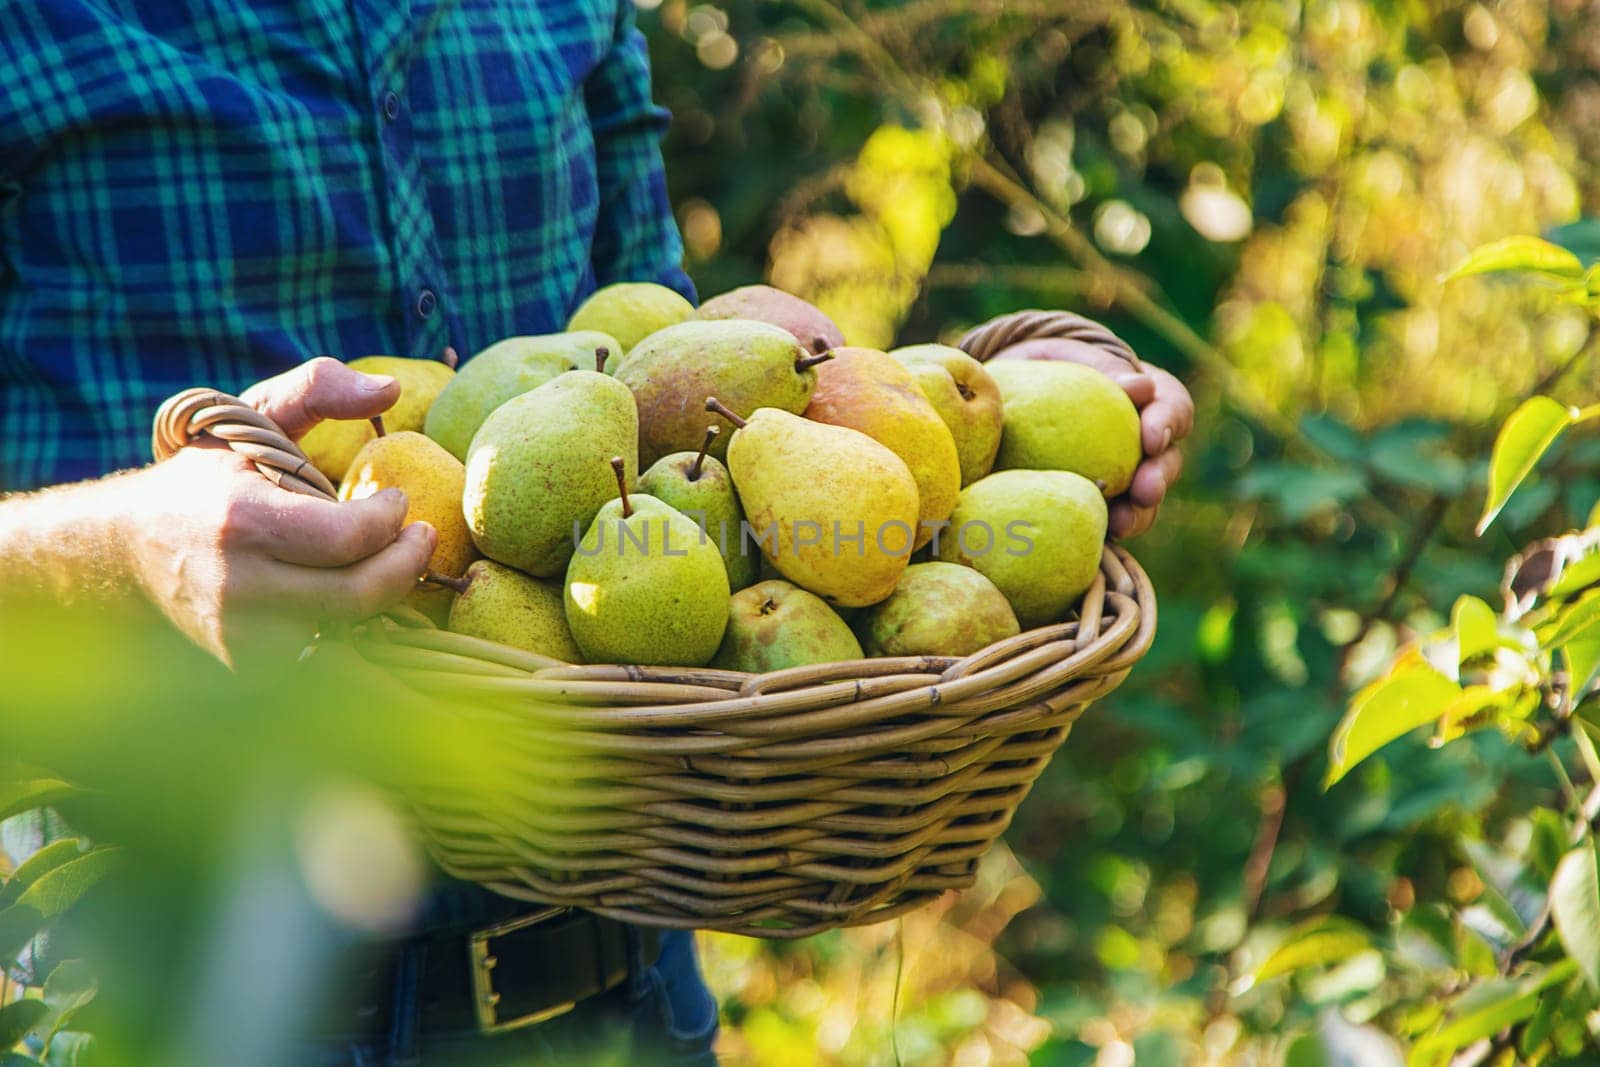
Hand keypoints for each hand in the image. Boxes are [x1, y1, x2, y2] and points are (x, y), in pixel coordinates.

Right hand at [123, 359, 436, 666]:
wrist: (126, 551)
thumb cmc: (207, 478)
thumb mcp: (252, 416)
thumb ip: (319, 387)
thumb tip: (391, 389)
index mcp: (244, 521)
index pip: (349, 538)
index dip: (390, 520)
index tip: (397, 499)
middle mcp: (242, 587)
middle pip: (360, 596)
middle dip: (407, 565)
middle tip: (422, 537)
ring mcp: (242, 637)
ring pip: (349, 629)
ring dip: (379, 595)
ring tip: (382, 559)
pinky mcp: (246, 667)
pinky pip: (326, 653)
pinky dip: (348, 624)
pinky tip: (345, 590)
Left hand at [994, 337, 1192, 537]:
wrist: (1011, 391)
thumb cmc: (1047, 366)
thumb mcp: (1066, 357)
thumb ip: (1099, 368)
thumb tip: (1140, 387)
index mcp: (1147, 399)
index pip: (1174, 407)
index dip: (1168, 423)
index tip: (1151, 437)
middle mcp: (1142, 443)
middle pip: (1167, 462)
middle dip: (1158, 476)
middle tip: (1145, 488)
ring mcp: (1122, 477)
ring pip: (1145, 500)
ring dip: (1139, 512)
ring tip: (1122, 522)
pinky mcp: (1096, 502)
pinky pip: (1107, 520)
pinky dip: (1104, 528)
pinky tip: (1095, 535)